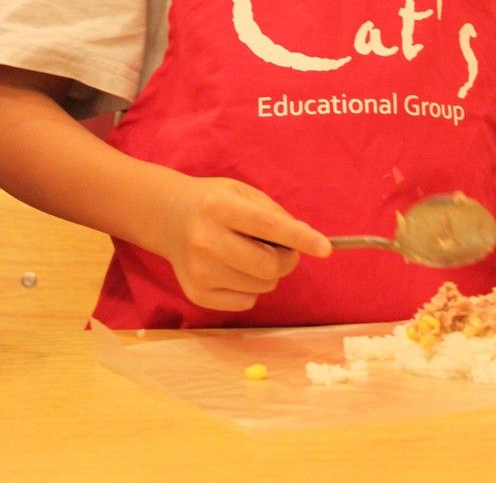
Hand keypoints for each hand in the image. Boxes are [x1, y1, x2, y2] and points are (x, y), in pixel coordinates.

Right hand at [160, 176, 331, 312]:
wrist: (169, 216)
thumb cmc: (215, 202)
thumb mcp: (242, 192)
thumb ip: (275, 214)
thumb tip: (306, 241)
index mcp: (220, 207)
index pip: (269, 226)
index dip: (301, 238)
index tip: (326, 248)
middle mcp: (206, 239)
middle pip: (268, 265)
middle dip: (288, 260)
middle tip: (285, 250)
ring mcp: (199, 270)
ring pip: (261, 287)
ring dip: (268, 274)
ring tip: (250, 254)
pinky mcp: (196, 293)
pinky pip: (246, 302)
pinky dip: (251, 289)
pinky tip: (234, 269)